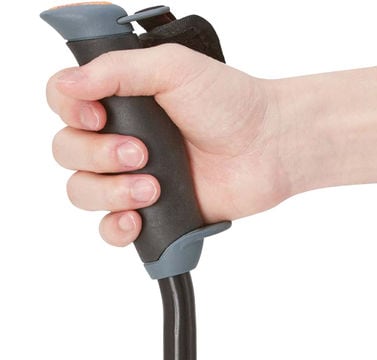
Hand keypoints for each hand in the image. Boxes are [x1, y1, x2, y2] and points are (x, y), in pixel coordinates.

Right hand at [46, 44, 289, 245]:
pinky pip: (112, 230)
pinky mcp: (153, 212)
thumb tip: (69, 83)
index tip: (98, 116)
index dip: (70, 111)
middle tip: (141, 153)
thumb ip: (119, 70)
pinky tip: (135, 220)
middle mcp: (121, 139)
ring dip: (110, 192)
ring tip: (153, 188)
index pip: (65, 103)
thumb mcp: (174, 69)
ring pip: (83, 192)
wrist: (268, 147)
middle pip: (68, 152)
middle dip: (98, 156)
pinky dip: (116, 229)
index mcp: (122, 101)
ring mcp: (134, 178)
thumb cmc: (230, 104)